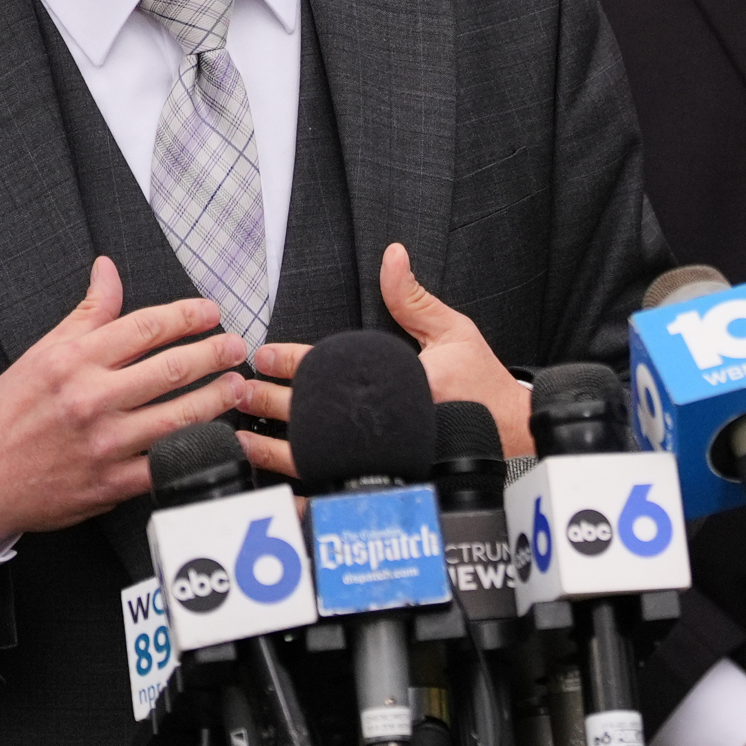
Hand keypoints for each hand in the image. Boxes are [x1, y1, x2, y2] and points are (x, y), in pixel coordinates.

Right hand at [0, 257, 250, 546]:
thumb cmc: (8, 413)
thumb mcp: (41, 353)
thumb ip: (86, 313)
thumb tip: (108, 268)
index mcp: (72, 361)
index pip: (145, 327)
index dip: (188, 316)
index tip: (212, 312)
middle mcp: (90, 399)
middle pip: (171, 368)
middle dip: (214, 353)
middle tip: (236, 346)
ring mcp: (103, 444)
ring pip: (179, 416)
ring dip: (218, 398)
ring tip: (237, 385)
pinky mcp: (110, 484)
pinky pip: (167, 464)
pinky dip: (199, 448)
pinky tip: (218, 435)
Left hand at [225, 246, 531, 475]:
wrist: (509, 433)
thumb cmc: (482, 383)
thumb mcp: (454, 332)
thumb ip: (414, 299)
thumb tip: (392, 255)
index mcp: (403, 384)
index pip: (333, 370)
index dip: (293, 362)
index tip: (263, 354)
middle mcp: (389, 425)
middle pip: (315, 414)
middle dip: (270, 402)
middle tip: (236, 391)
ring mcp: (384, 458)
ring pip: (316, 457)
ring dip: (273, 448)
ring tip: (240, 437)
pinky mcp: (385, 482)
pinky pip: (333, 490)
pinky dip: (301, 488)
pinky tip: (275, 481)